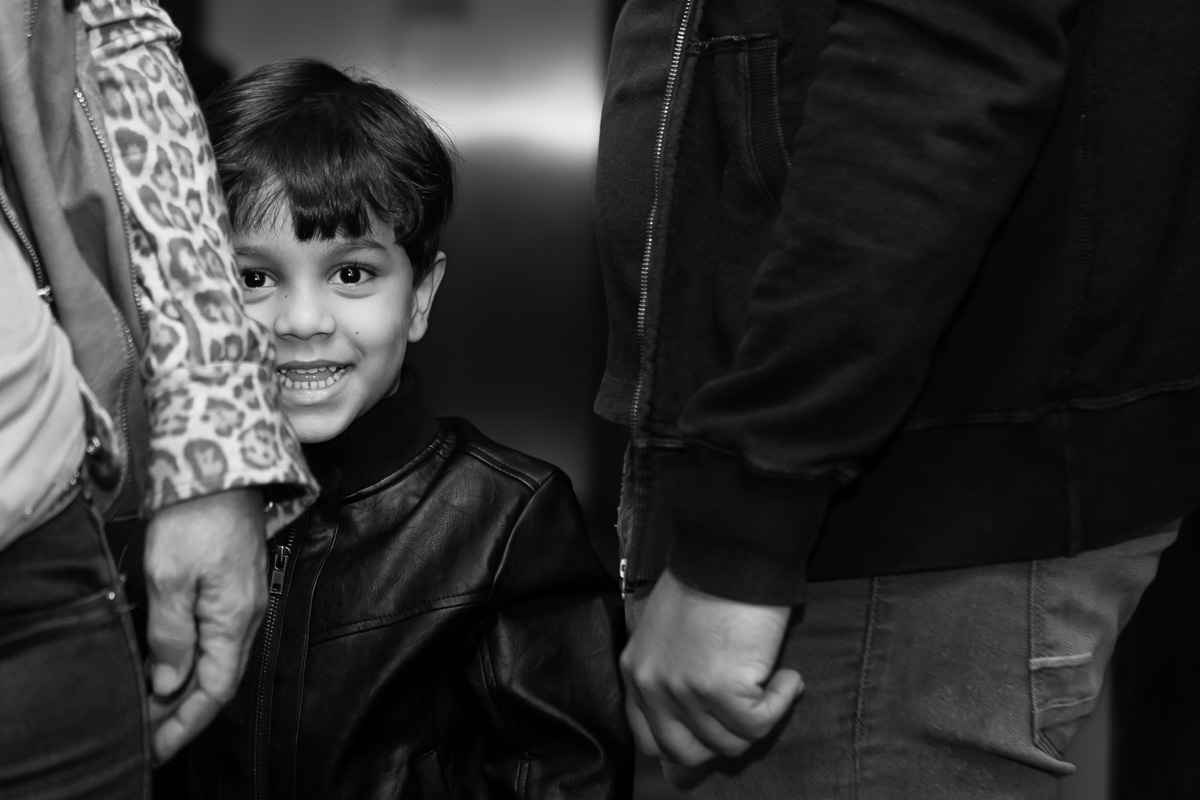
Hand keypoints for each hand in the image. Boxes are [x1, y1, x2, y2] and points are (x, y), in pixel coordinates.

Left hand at [142, 488, 266, 762]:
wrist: (224, 464)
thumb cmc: (197, 515)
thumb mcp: (168, 577)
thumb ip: (170, 635)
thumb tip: (169, 682)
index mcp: (235, 618)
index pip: (215, 689)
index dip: (186, 722)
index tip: (157, 744)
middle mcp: (249, 613)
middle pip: (222, 678)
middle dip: (185, 710)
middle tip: (148, 731)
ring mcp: (247, 597)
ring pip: (222, 657)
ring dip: (190, 685)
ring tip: (154, 702)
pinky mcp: (238, 583)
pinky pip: (221, 634)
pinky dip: (197, 657)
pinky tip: (174, 659)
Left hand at [620, 569, 801, 773]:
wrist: (731, 552)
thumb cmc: (708, 579)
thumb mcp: (666, 628)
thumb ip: (670, 668)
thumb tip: (697, 709)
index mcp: (636, 671)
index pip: (650, 738)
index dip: (687, 742)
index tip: (716, 727)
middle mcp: (652, 686)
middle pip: (685, 752)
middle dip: (723, 740)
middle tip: (748, 713)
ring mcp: (684, 691)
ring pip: (728, 742)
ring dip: (759, 718)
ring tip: (773, 681)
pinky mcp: (721, 689)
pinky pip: (758, 724)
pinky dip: (780, 703)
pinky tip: (787, 677)